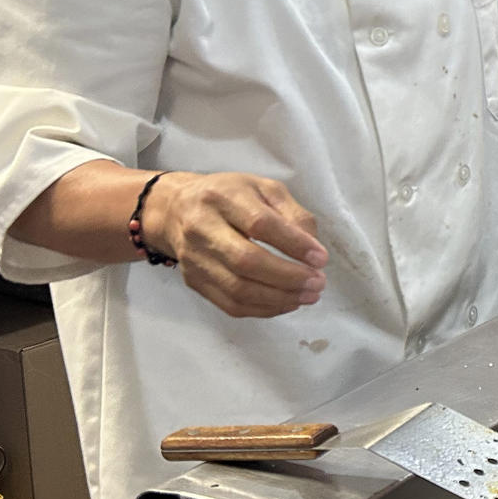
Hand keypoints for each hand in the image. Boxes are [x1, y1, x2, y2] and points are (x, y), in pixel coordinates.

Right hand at [141, 172, 327, 317]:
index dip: (294, 244)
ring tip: (308, 296)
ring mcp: (194, 258)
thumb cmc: (229, 196)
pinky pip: (230, 305)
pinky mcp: (193, 281)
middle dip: (288, 277)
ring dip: (279, 298)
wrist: (176, 210)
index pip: (260, 224)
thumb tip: (313, 248)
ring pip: (238, 289)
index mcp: (222, 198)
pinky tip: (286, 303)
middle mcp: (202, 228)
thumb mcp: (264, 189)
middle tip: (318, 283)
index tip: (321, 258)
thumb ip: (293, 214)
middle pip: (246, 261)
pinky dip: (263, 309)